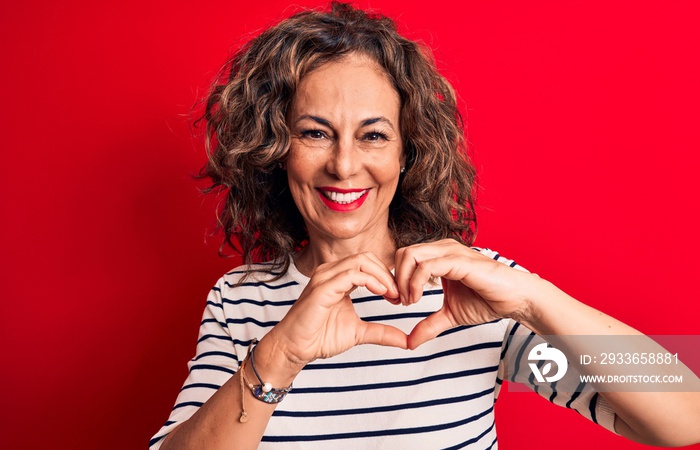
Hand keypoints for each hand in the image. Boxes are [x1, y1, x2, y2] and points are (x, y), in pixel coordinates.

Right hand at [268, 252, 407, 368]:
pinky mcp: (323, 287)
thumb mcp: (359, 333)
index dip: (387, 277)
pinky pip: (352, 274)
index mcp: (339, 278)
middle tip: (399, 296)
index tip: (399, 297)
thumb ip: (381, 332)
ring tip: (393, 295)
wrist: (295, 348)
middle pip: (367, 257)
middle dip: (387, 274)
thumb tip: (406, 341)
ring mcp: (326, 277)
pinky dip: (371, 281)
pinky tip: (381, 293)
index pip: (368, 263)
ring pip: (361, 260)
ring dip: (382, 276)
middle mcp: (331, 272)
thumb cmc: (319, 337)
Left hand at [394, 239, 541, 348]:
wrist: (514, 299)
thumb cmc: (487, 300)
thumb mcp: (450, 315)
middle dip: (395, 279)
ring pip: (410, 255)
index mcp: (438, 255)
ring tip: (410, 301)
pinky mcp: (459, 261)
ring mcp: (450, 252)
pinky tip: (417, 299)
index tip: (398, 302)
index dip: (396, 279)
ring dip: (403, 281)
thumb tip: (409, 343)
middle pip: (402, 253)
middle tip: (401, 302)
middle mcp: (442, 249)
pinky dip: (415, 283)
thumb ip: (429, 325)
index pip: (404, 257)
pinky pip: (426, 266)